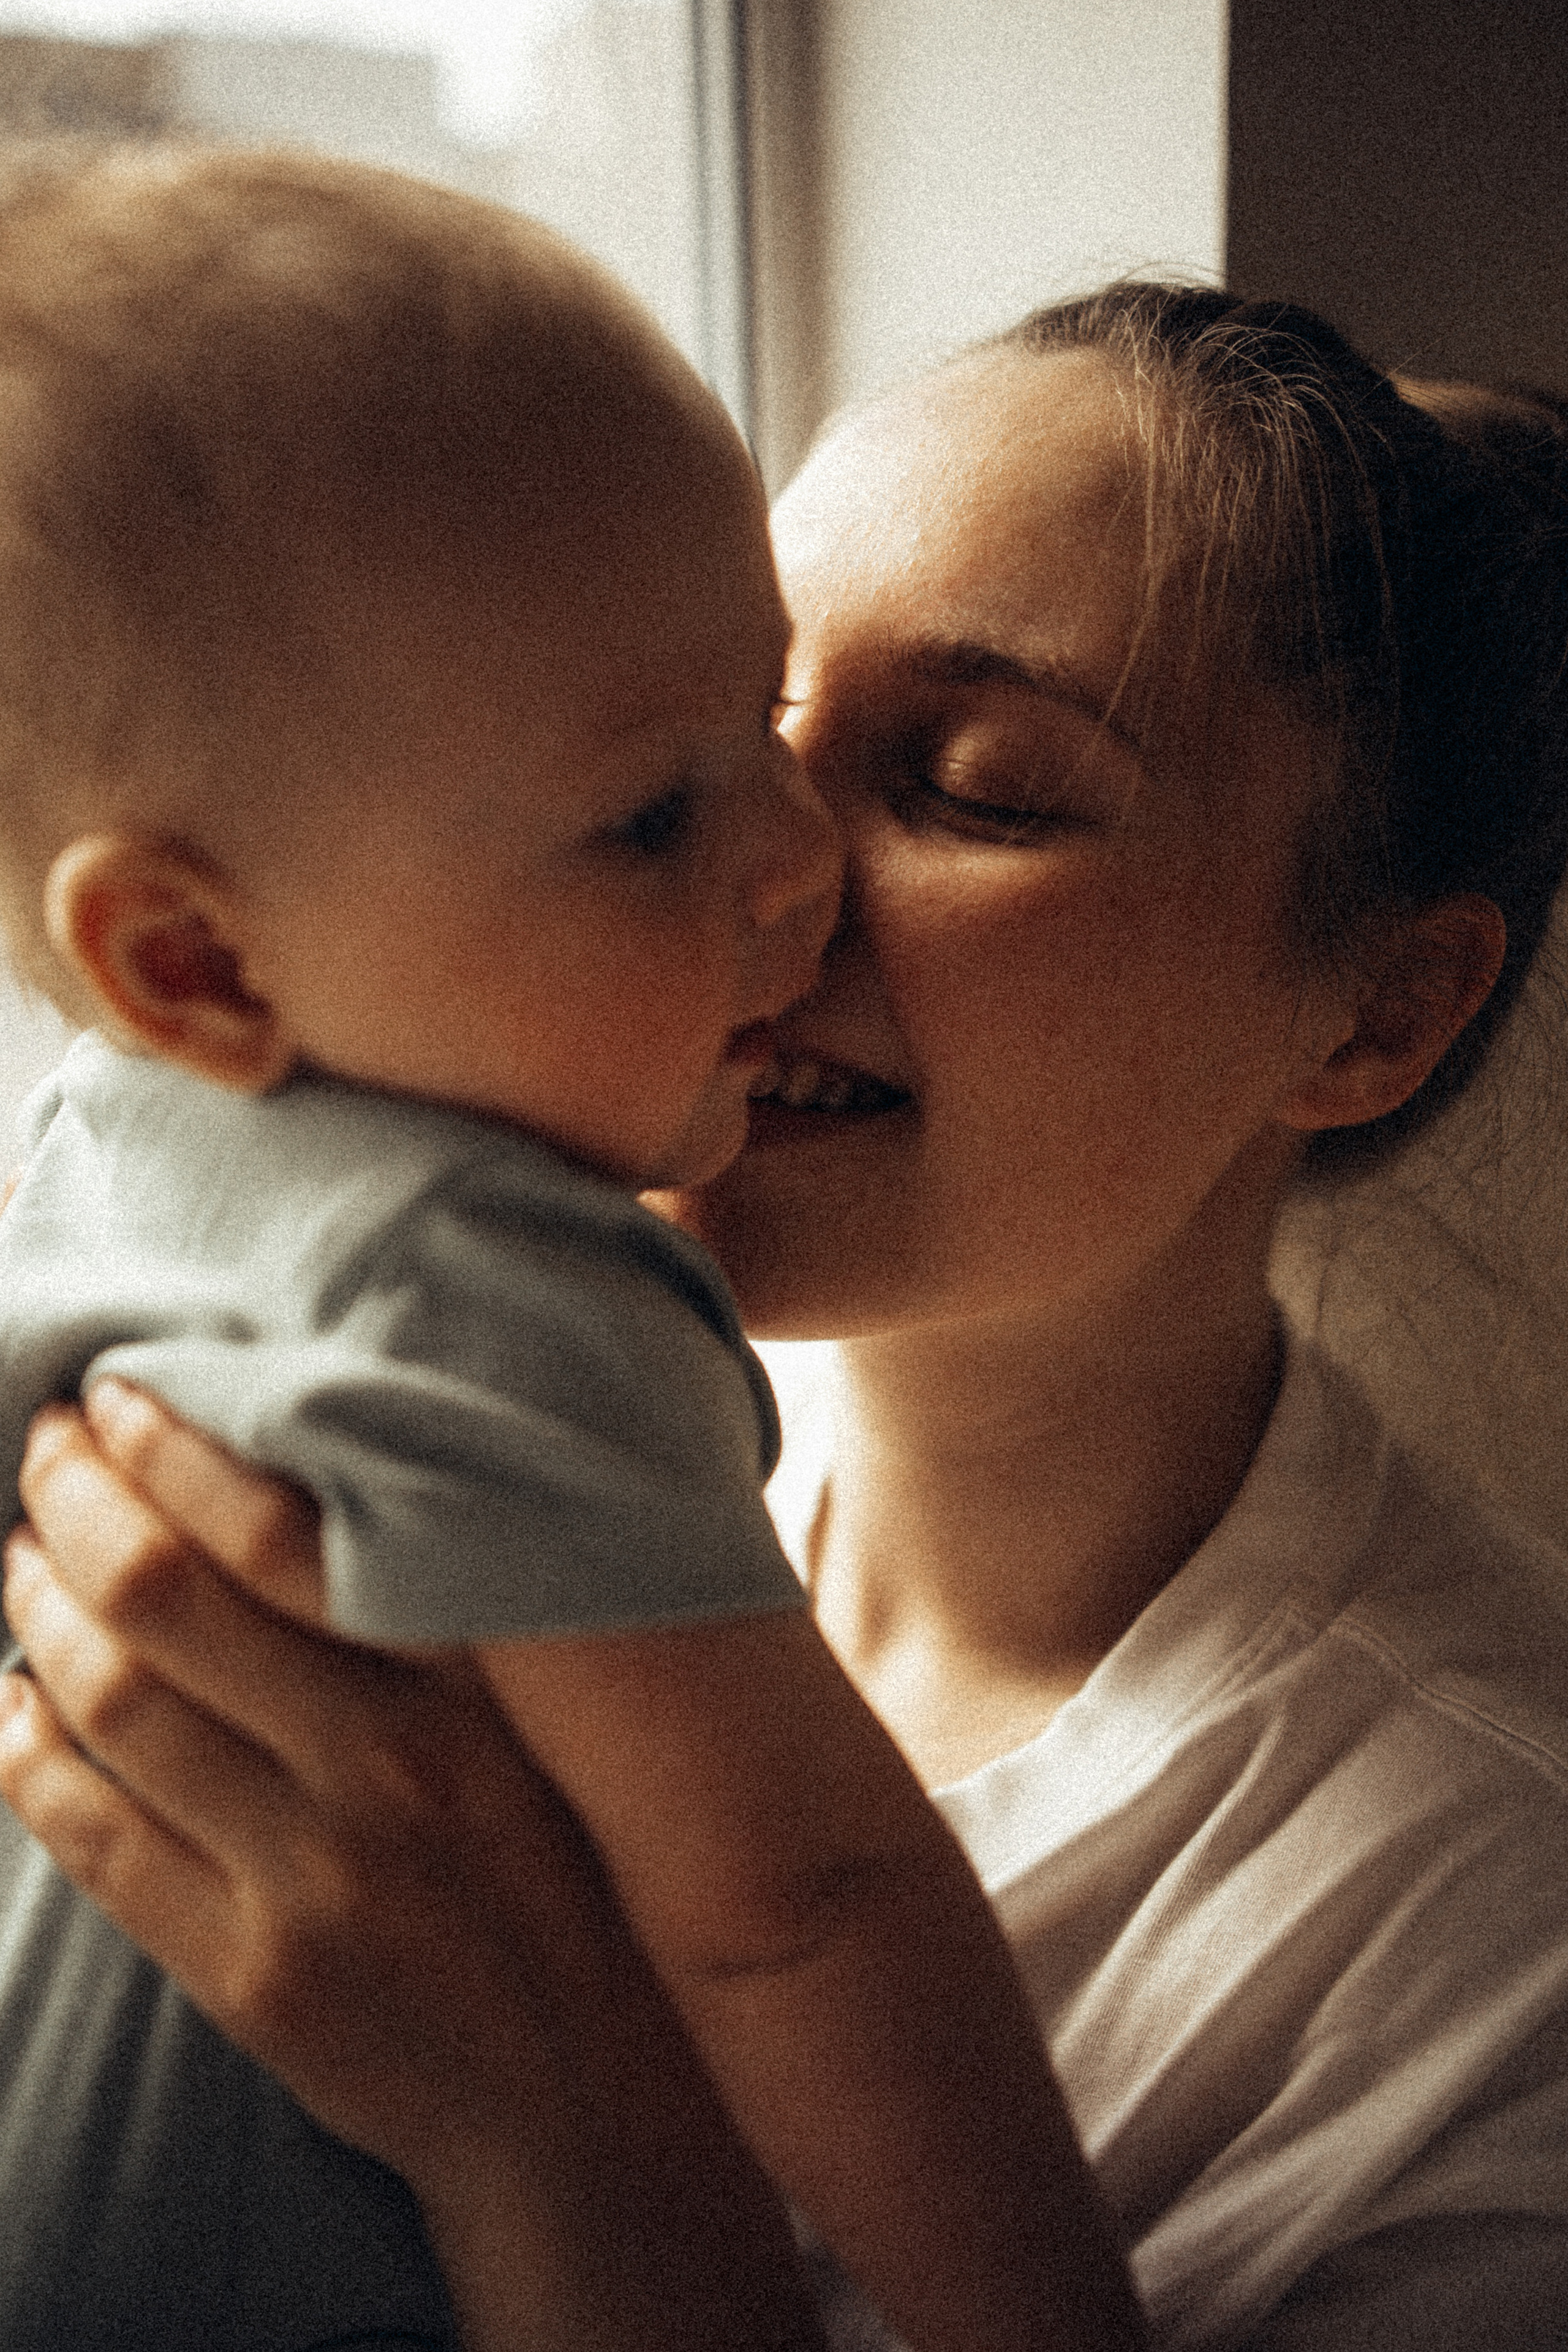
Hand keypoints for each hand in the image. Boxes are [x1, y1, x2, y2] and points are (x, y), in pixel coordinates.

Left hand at [0, 1386, 825, 2351]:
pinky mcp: (251, 1977)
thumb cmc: (576, 1873)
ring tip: (17, 1562)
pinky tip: (17, 1704)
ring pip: (112, 1709)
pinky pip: (96, 1840)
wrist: (589, 2098)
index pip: (285, 1529)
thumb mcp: (550, 1724)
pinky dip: (33, 1755)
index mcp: (473, 1687)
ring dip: (36, 1618)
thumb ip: (452, 1616)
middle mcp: (389, 1772)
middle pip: (166, 1602)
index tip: (119, 1398)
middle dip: (74, 1510)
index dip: (175, 1450)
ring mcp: (313, 1883)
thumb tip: (310, 1480)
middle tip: (43, 1454)